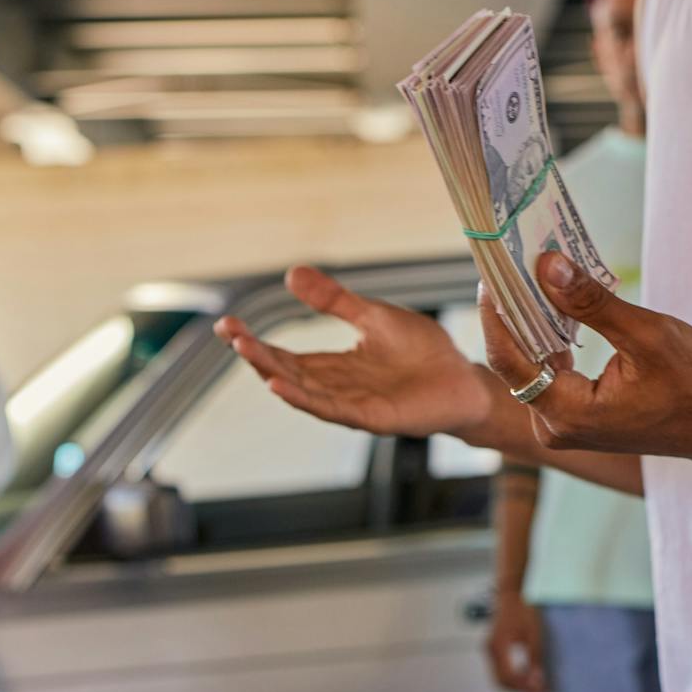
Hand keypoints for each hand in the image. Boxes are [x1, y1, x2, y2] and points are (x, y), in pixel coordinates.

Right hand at [215, 265, 493, 437]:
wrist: (465, 380)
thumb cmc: (424, 352)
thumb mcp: (373, 316)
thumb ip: (335, 301)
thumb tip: (291, 274)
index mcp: (333, 365)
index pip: (284, 355)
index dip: (254, 342)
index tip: (227, 324)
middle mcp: (335, 388)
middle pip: (285, 372)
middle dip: (255, 354)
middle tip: (229, 333)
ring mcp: (351, 405)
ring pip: (302, 391)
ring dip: (272, 374)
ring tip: (246, 353)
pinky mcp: (372, 418)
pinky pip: (331, 409)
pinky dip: (303, 398)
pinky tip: (280, 385)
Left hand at [484, 253, 691, 460]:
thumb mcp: (646, 335)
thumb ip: (592, 303)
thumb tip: (549, 266)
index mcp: (567, 413)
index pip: (509, 360)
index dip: (495, 315)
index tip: (490, 273)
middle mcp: (554, 425)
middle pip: (515, 362)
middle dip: (512, 313)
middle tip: (510, 265)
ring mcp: (561, 423)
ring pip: (531, 365)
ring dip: (531, 323)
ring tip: (529, 276)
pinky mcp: (572, 415)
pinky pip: (548, 372)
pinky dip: (549, 339)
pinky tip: (552, 305)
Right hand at [484, 592, 547, 691]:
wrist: (513, 592)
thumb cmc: (523, 609)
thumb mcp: (534, 634)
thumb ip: (534, 659)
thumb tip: (537, 681)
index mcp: (498, 647)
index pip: (509, 678)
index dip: (526, 689)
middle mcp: (490, 650)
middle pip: (501, 682)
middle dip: (520, 691)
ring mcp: (490, 649)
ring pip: (499, 677)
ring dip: (516, 685)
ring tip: (535, 686)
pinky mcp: (493, 647)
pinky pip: (500, 669)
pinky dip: (513, 676)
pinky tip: (527, 674)